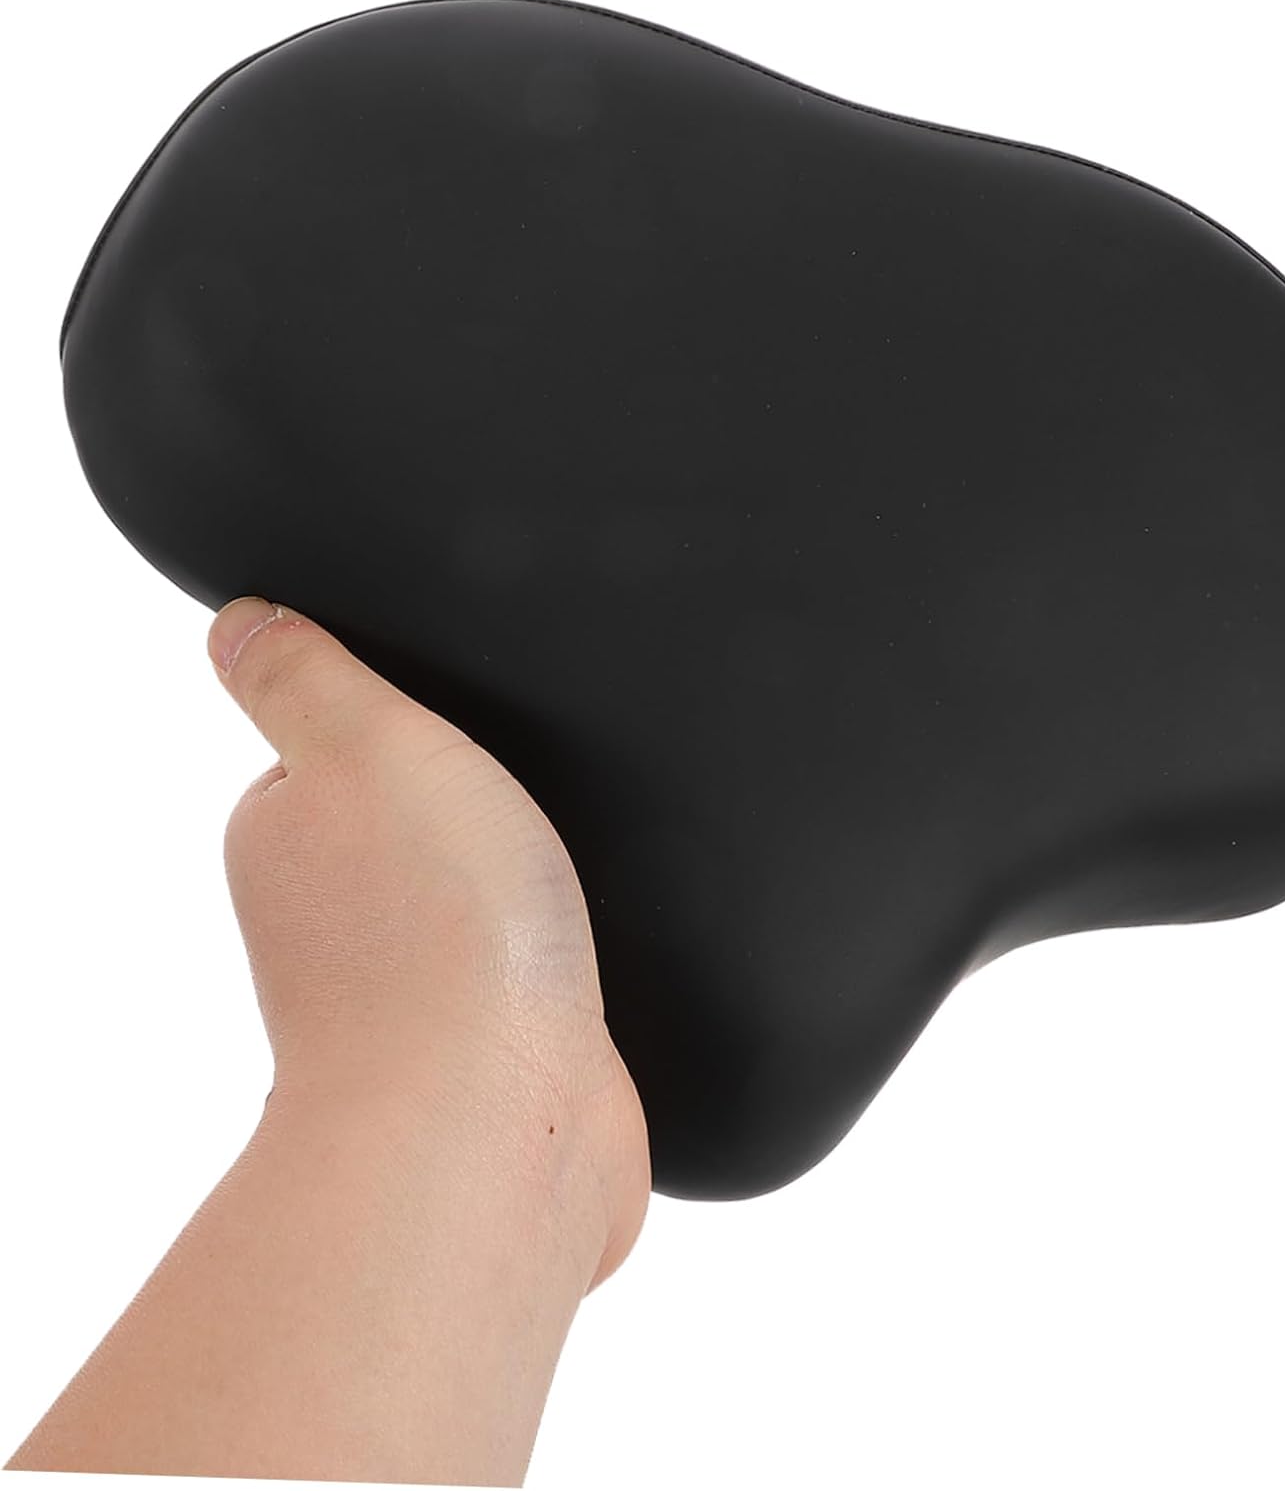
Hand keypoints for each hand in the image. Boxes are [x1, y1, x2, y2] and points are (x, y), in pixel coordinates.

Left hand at [210, 596, 649, 1291]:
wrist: (502, 1124)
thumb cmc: (436, 937)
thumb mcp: (366, 742)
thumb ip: (302, 674)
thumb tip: (238, 625)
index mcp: (285, 836)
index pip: (338, 747)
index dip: (406, 726)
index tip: (454, 732)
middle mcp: (336, 918)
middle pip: (416, 819)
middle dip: (475, 802)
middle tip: (517, 802)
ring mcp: (416, 986)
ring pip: (479, 895)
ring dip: (524, 880)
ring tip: (553, 877)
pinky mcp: (493, 1039)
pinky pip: (530, 962)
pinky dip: (558, 948)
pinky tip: (580, 945)